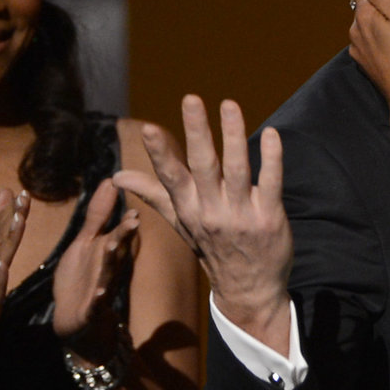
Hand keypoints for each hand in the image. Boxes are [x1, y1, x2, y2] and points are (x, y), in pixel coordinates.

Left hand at [52, 177, 139, 362]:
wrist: (73, 320)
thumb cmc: (81, 279)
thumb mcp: (87, 243)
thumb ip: (98, 215)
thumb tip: (110, 181)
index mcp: (108, 252)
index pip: (119, 233)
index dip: (125, 220)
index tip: (131, 204)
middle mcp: (109, 269)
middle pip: (118, 251)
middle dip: (124, 236)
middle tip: (132, 220)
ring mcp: (101, 289)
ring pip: (109, 273)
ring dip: (112, 260)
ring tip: (114, 245)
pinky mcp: (91, 310)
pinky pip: (96, 304)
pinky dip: (99, 299)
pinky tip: (102, 292)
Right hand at [114, 97, 291, 352]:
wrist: (248, 290)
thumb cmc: (212, 250)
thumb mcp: (180, 224)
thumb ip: (154, 194)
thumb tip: (117, 177)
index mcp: (189, 210)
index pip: (171, 177)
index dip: (160, 153)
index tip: (149, 128)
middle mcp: (212, 212)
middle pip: (204, 166)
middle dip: (197, 132)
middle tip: (192, 99)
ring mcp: (242, 216)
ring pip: (239, 170)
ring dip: (234, 136)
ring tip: (230, 105)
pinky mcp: (270, 218)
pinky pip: (272, 183)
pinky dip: (272, 158)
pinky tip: (272, 134)